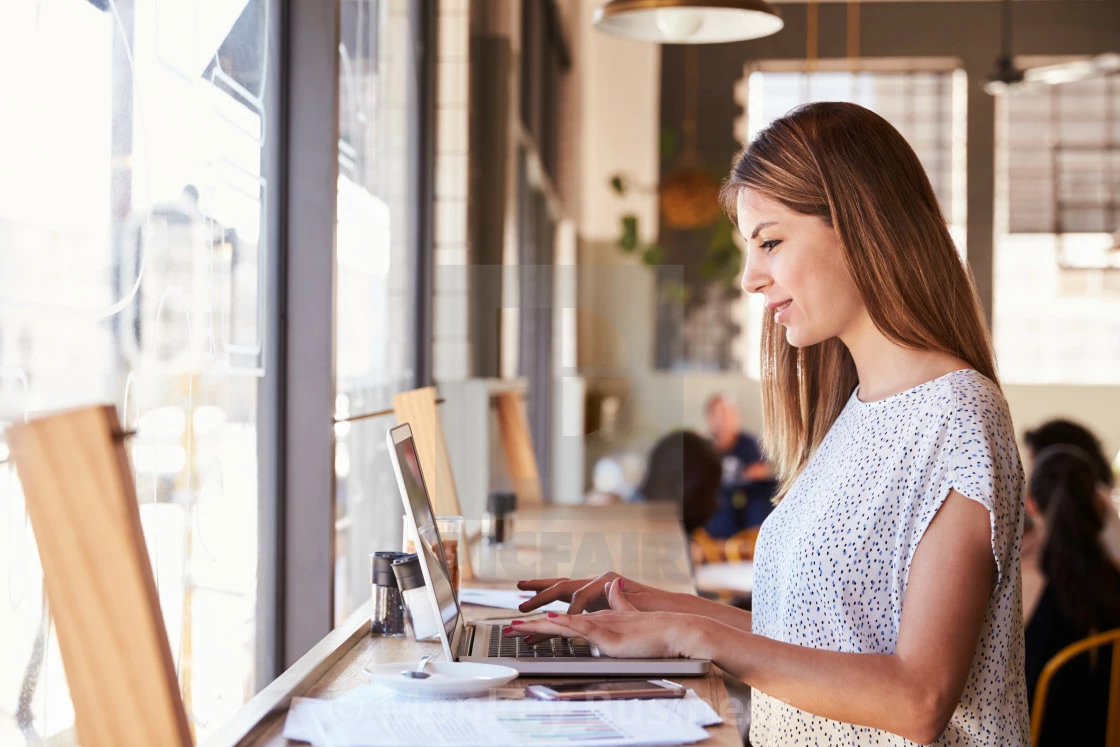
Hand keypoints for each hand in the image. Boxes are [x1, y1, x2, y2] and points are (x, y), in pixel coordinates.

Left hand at [505, 578, 701, 658]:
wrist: (675, 623)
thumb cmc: (651, 622)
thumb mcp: (622, 616)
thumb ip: (609, 606)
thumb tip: (596, 605)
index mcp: (598, 592)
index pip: (566, 590)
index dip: (544, 592)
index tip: (523, 597)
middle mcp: (598, 586)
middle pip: (561, 587)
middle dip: (536, 594)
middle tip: (516, 604)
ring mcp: (604, 592)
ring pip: (566, 594)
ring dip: (543, 603)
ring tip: (524, 614)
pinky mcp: (611, 607)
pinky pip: (584, 609)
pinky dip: (568, 614)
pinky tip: (555, 620)